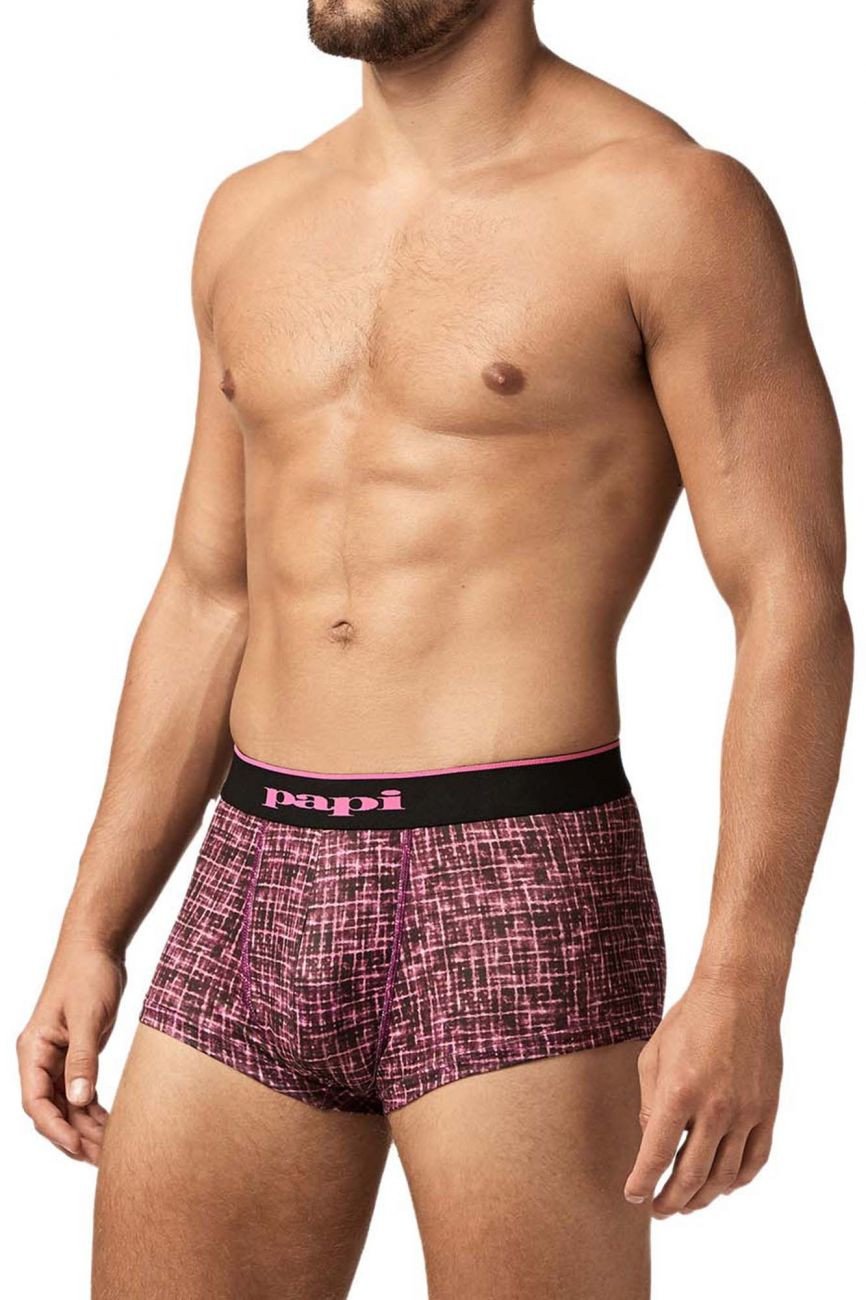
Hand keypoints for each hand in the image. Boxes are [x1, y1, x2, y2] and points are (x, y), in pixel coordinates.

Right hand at [17, 938, 125, 1164]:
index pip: (36, 1102)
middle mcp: (41, 1059)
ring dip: (86, 1127)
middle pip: (52, 1109)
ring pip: (68, 1104)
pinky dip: (93, 1109)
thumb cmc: (87, 974)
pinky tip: (110, 1126)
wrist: (96, 946)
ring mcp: (59, 1058)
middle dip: (74, 1136)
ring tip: (111, 1150)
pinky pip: (81, 1091)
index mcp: (33, 1050)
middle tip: (103, 1159)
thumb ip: (82, 1057)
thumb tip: (80, 1099)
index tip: (77, 1147)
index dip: (55, 1128)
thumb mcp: (87, 1016)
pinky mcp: (77, 1054)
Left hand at [623, 973, 781, 1216]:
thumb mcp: (653, 1055)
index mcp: (679, 1092)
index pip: (657, 1154)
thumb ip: (650, 1102)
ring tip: (686, 1205)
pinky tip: (723, 1186)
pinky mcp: (766, 1110)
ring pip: (725, 1176)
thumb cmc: (689, 1020)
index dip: (643, 1182)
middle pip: (692, 1175)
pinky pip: (755, 1159)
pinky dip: (739, 1181)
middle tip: (658, 1210)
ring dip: (703, 1198)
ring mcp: (745, 1112)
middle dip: (671, 1200)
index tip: (633, 1196)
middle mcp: (715, 1109)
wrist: (738, 995)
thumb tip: (652, 1140)